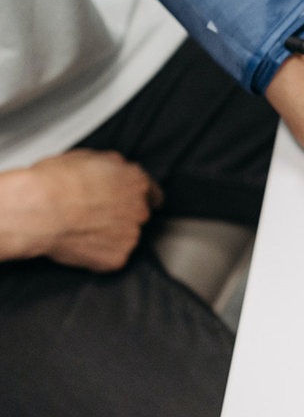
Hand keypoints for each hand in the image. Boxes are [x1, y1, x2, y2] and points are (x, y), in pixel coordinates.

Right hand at [0, 150, 162, 270]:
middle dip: (122, 216)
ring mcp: (131, 236)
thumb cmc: (54, 183)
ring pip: (126, 237)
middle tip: (95, 215)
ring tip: (83, 229)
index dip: (139, 198)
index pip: (153, 194)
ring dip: (112, 235)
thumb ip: (115, 167)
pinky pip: (113, 257)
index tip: (129, 203)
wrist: (37, 210)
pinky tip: (81, 243)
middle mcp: (141, 210)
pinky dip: (100, 254)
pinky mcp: (118, 258)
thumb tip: (118, 170)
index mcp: (137, 183)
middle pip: (139, 216)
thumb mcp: (90, 157)